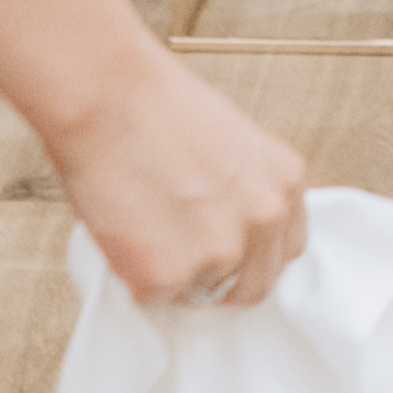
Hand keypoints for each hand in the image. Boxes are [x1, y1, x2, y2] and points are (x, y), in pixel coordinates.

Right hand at [44, 45, 311, 308]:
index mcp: (285, 183)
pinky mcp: (167, 276)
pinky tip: (123, 231)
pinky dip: (134, 276)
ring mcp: (218, 253)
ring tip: (144, 226)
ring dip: (174, 276)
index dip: (252, 255)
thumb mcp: (232, 143)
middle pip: (252, 286)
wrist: (106, 97)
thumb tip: (228, 230)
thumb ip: (244, 191)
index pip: (286, 249)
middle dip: (219, 281)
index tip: (227, 252)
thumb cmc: (155, 106)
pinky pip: (151, 296)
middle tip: (180, 254)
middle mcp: (263, 222)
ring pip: (199, 295)